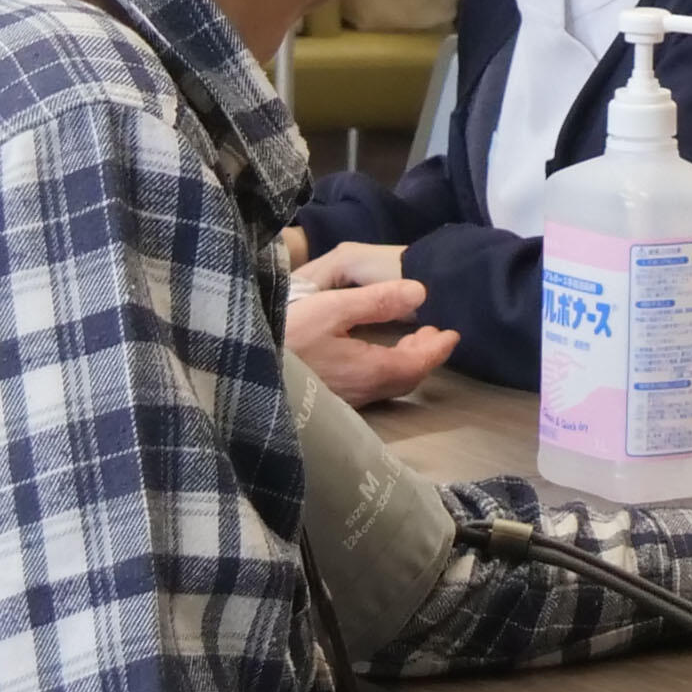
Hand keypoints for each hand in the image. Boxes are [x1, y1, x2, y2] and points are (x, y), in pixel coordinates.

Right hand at [290, 241, 456, 406]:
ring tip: (409, 339)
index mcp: (368, 370)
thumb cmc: (284, 335)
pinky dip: (382, 369)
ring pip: (385, 386)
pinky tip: (372, 354)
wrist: (238, 372)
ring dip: (403, 363)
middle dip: (423, 355)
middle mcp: (361, 392)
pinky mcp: (325, 400)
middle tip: (433, 332)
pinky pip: (367, 388)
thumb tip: (421, 291)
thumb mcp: (330, 308)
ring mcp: (342, 400)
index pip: (417, 365)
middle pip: (404, 379)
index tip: (453, 333)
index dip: (438, 349)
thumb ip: (376, 300)